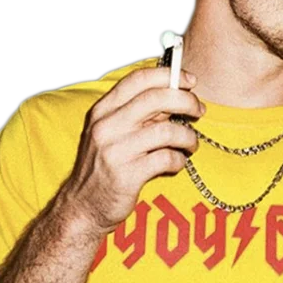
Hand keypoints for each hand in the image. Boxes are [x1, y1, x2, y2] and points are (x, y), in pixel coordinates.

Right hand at [61, 67, 204, 233]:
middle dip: (186, 101)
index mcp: (104, 109)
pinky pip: (167, 158)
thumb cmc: (105, 164)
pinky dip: (180, 159)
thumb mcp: (115, 131)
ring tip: (190, 144)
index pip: (139, 78)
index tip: (190, 80)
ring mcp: (115, 150)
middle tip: (199, 110)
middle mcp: (107, 126)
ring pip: (167, 130)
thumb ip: (141, 112)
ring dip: (187, 136)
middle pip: (157, 98)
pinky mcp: (127, 176)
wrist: (82, 208)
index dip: (169, 75)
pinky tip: (178, 162)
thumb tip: (177, 92)